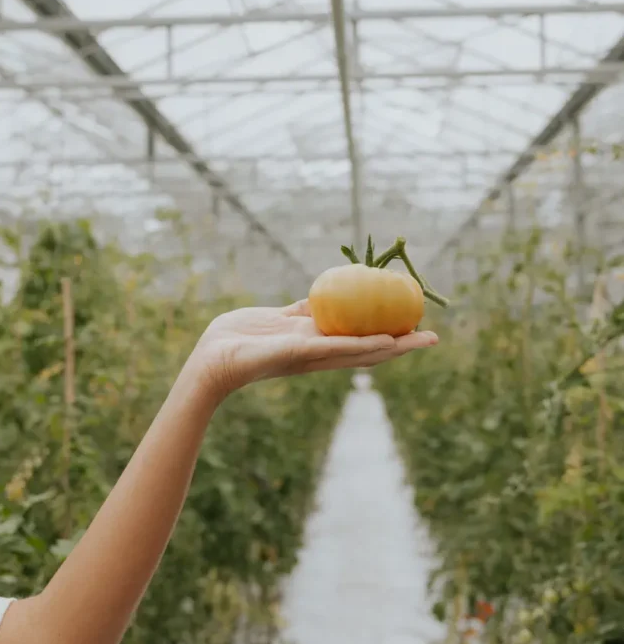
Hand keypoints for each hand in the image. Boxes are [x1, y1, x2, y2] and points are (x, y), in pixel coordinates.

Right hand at [194, 299, 437, 397]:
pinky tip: (344, 281)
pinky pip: (316, 304)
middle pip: (368, 333)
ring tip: (389, 294)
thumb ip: (325, 345)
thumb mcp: (290, 352)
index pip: (374, 350)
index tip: (430, 336)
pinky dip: (332, 294)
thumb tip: (375, 343)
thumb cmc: (250, 362)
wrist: (214, 360)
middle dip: (397, 327)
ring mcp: (304, 332)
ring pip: (345, 317)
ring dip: (368, 308)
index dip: (403, 345)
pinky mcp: (286, 320)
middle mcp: (321, 345)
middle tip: (423, 312)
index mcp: (326, 356)